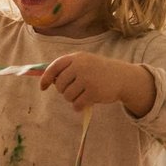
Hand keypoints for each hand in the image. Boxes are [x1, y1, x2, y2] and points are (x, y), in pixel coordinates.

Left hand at [38, 53, 156, 115]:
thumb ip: (68, 69)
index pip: (54, 67)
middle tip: (74, 91)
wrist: (122, 77)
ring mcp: (87, 79)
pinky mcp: (93, 92)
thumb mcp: (85, 63)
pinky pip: (77, 104)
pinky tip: (84, 103)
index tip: (43, 87)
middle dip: (64, 91)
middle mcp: (81, 66)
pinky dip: (78, 106)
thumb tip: (48, 81)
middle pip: (60, 85)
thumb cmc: (99, 71)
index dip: (46, 78)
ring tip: (81, 96)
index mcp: (77, 58)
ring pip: (67, 95)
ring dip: (72, 99)